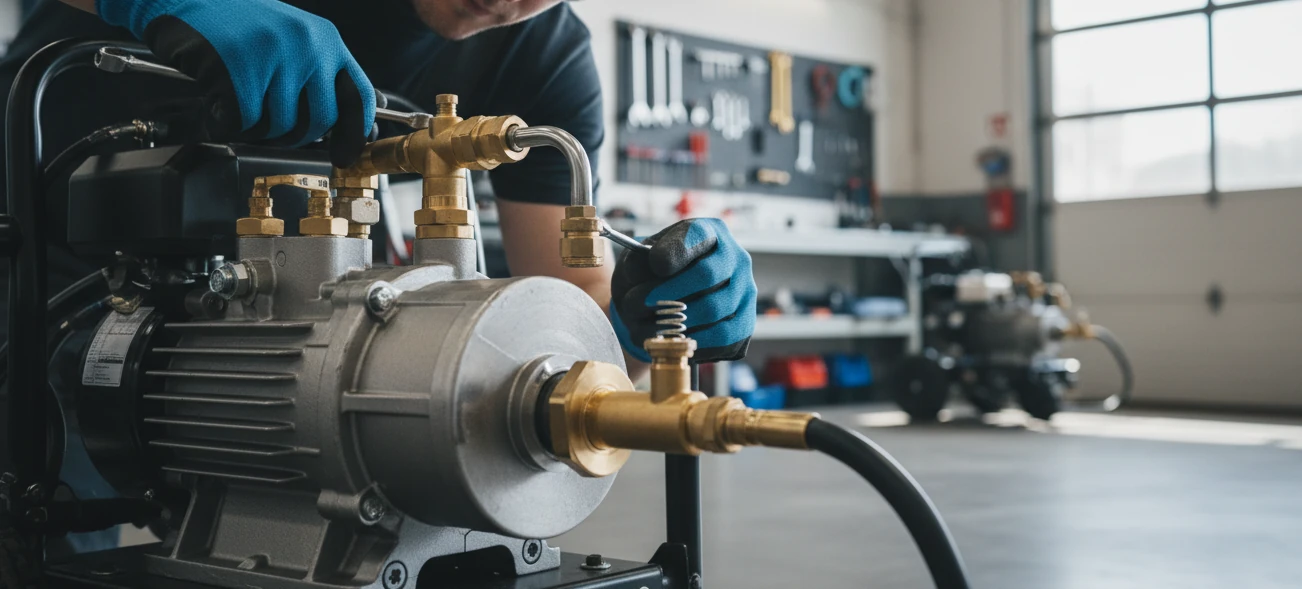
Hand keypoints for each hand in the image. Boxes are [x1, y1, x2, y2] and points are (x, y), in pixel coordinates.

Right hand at [99, 0, 375, 166]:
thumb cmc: (231, 22)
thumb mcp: (289, 39)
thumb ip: (314, 75)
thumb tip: (334, 125)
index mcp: (325, 38)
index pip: (357, 95)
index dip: (354, 132)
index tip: (346, 154)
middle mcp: (308, 45)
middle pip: (319, 120)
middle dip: (294, 137)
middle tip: (270, 129)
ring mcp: (276, 56)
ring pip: (280, 125)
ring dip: (255, 128)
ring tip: (237, 105)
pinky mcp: (241, 69)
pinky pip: (244, 121)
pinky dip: (226, 123)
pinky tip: (216, 104)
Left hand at [610, 219, 756, 362]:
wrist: (670, 303)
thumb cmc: (654, 276)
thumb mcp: (640, 262)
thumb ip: (637, 265)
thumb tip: (640, 280)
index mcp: (709, 232)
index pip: (698, 235)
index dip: (677, 251)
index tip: (655, 264)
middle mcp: (734, 258)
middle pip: (708, 274)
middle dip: (670, 291)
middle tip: (642, 302)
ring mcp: (744, 290)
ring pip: (713, 308)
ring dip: (675, 321)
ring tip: (646, 327)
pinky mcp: (745, 322)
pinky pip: (723, 336)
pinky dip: (693, 341)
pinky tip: (672, 340)